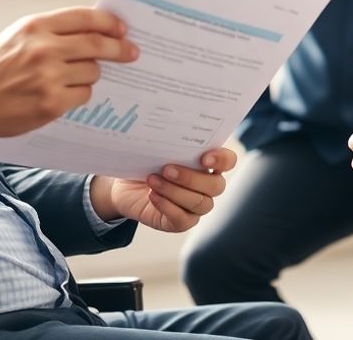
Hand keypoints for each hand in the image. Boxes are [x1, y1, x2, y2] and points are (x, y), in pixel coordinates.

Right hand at [0, 7, 138, 144]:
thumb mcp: (17, 37)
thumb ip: (51, 31)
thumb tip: (93, 30)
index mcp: (35, 26)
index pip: (85, 18)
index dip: (109, 22)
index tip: (122, 28)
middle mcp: (43, 49)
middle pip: (97, 44)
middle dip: (119, 48)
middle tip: (132, 52)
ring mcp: (48, 77)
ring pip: (92, 72)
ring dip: (92, 74)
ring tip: (76, 76)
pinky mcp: (51, 103)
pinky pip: (83, 95)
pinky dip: (80, 94)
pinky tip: (64, 93)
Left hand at [92, 148, 236, 232]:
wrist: (123, 186)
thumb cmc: (143, 163)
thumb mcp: (153, 149)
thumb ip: (166, 140)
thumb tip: (164, 130)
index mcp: (207, 163)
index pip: (228, 161)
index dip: (222, 159)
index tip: (204, 158)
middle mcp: (207, 186)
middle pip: (216, 185)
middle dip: (191, 177)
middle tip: (167, 169)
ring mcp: (196, 206)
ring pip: (200, 203)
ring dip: (175, 191)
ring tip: (153, 180)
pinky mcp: (181, 222)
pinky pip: (183, 219)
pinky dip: (167, 206)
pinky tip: (152, 196)